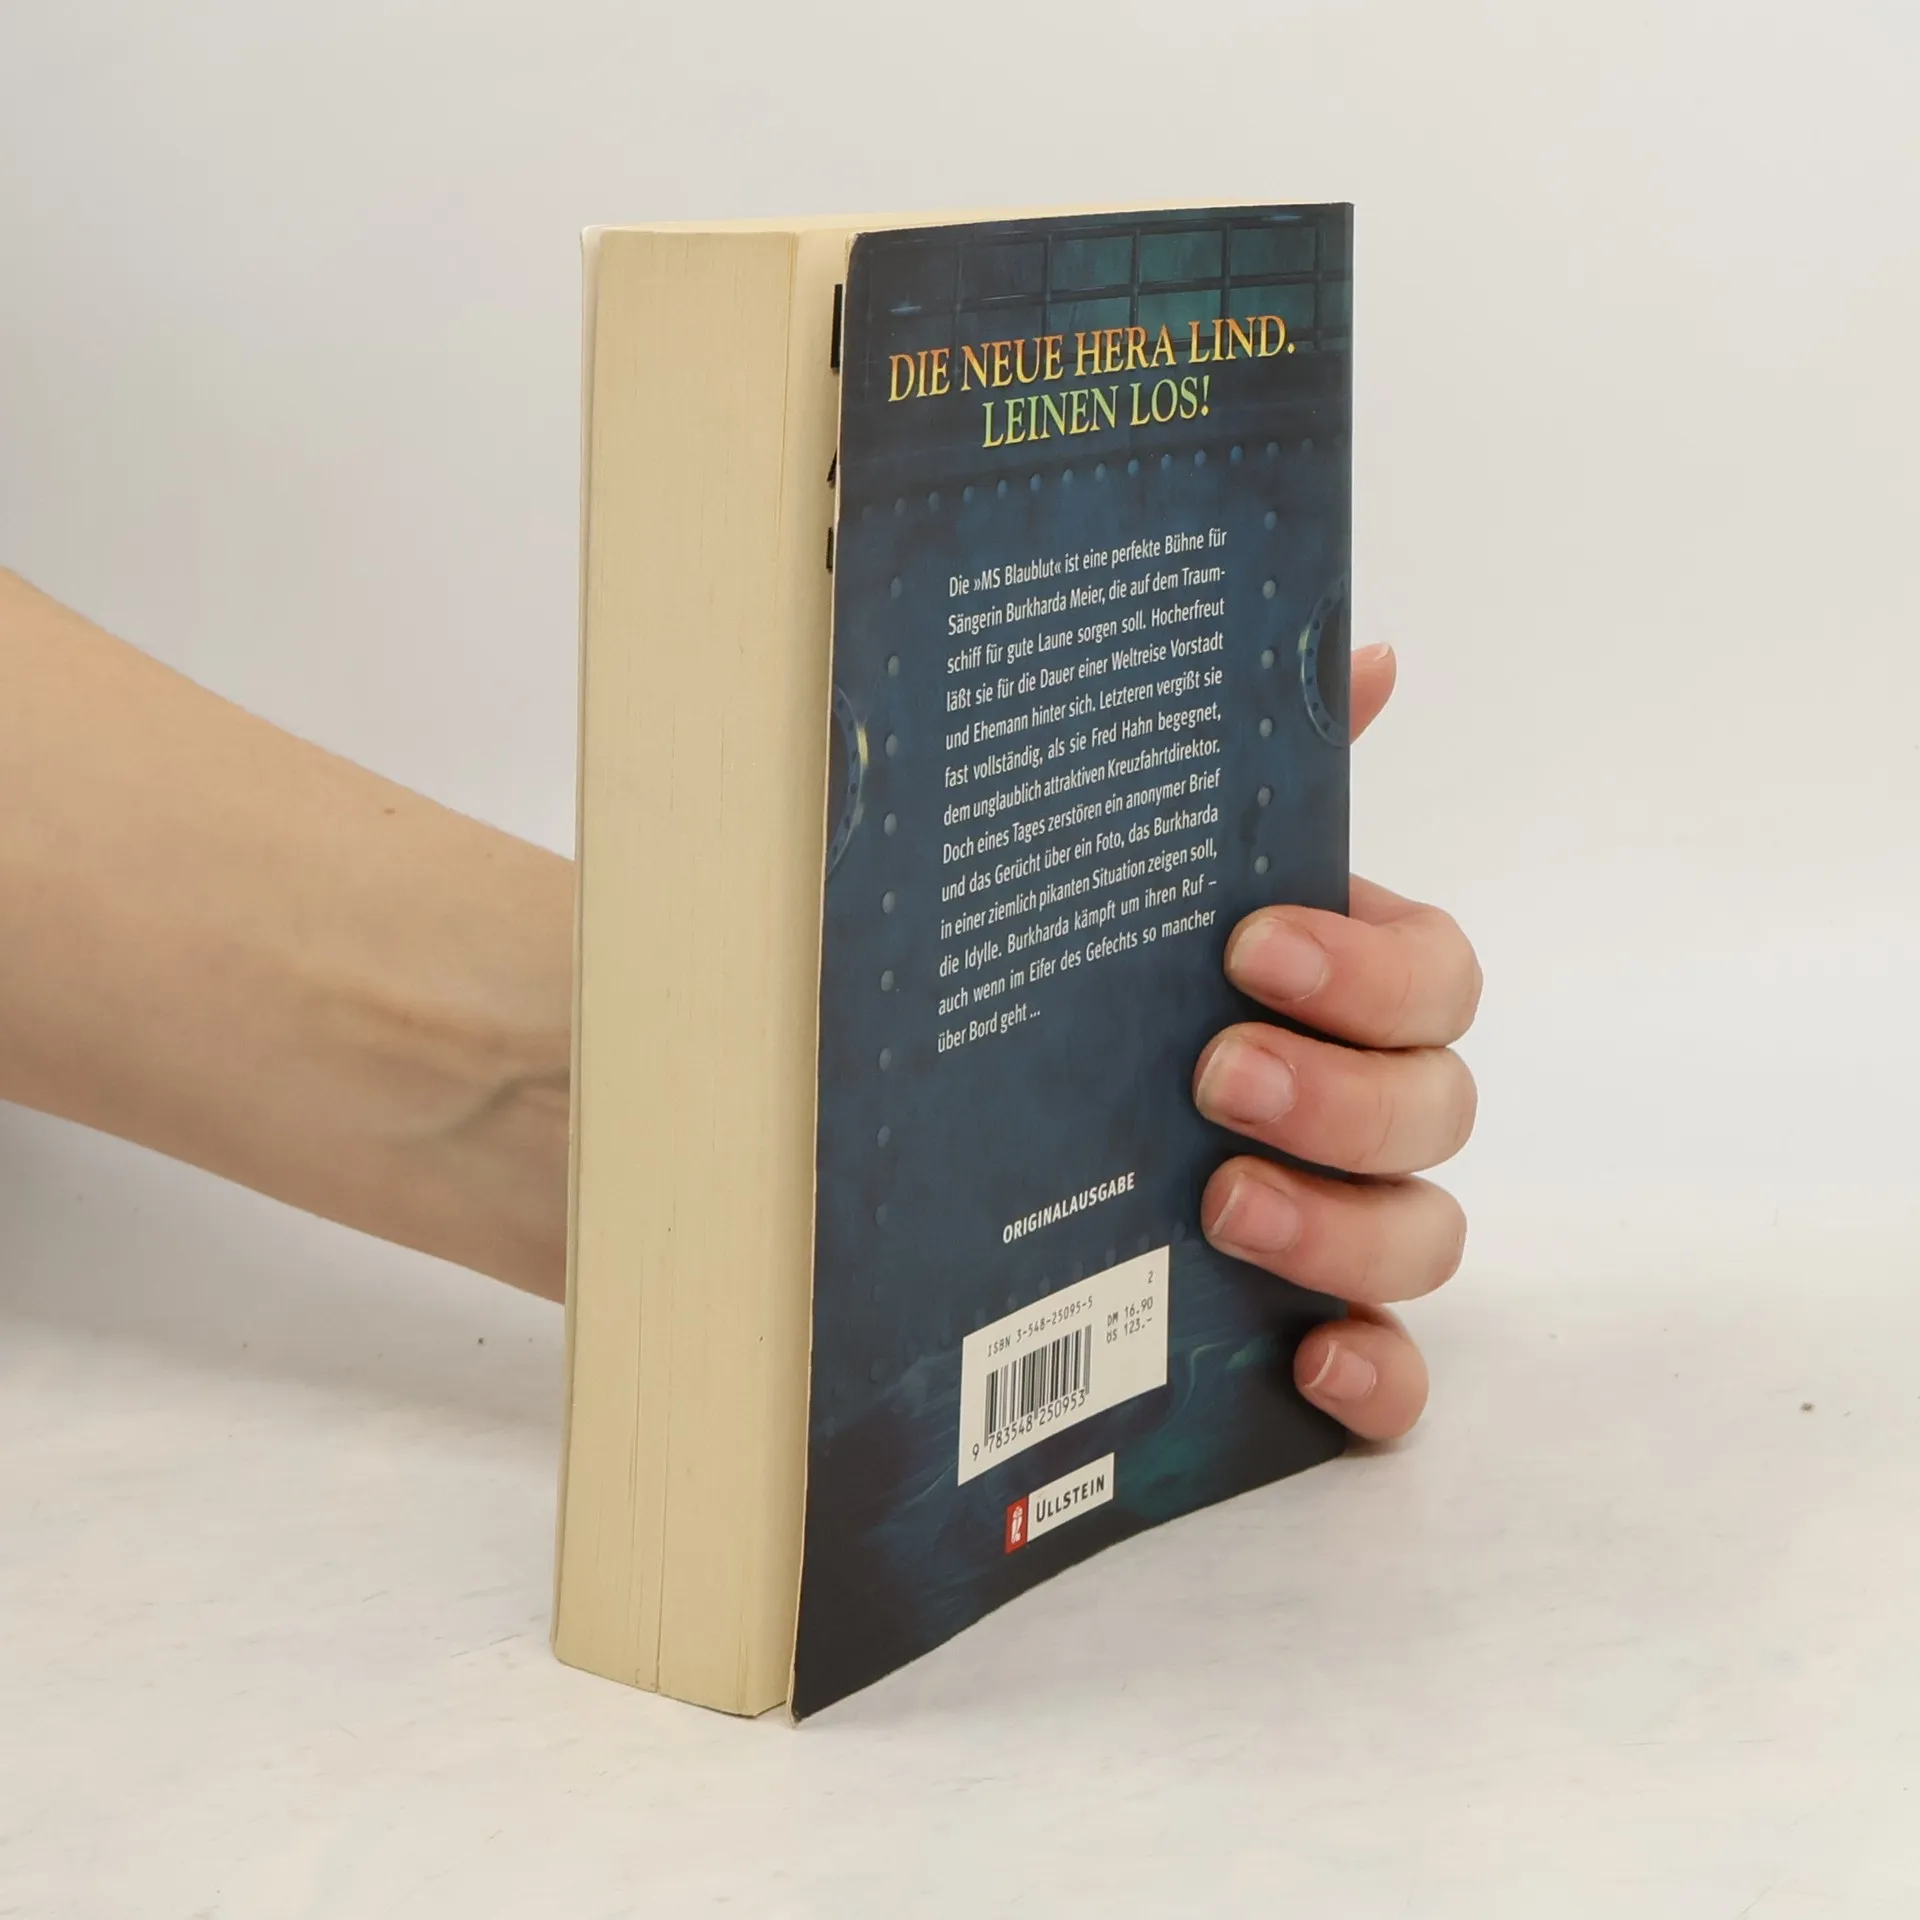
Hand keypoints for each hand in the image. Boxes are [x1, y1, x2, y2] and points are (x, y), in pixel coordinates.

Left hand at [1192, 642, 1479, 1440]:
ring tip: (1219, 1201)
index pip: (1436, 980)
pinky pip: (1403, 1382)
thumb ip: (1270, 767)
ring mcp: (1353, 1231)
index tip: (1249, 945)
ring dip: (1343, 1226)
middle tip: (1214, 1074)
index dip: (1369, 970)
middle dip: (1341, 1093)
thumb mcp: (1168, 875)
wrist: (1019, 1124)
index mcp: (1351, 995)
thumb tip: (1361, 648)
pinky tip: (1310, 1363)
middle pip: (1440, 1111)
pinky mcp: (1320, 1338)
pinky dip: (1379, 1380)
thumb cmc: (1124, 986)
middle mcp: (1372, 1113)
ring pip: (1428, 1240)